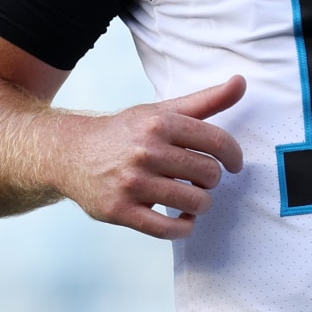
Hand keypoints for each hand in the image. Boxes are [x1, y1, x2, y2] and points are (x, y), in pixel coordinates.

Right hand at [56, 75, 246, 238]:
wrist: (71, 154)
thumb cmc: (126, 133)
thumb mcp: (162, 111)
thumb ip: (206, 100)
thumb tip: (241, 82)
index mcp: (160, 123)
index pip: (217, 141)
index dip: (233, 156)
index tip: (233, 165)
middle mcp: (146, 151)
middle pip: (208, 174)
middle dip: (210, 180)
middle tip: (198, 179)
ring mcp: (132, 182)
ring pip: (194, 202)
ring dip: (200, 204)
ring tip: (191, 198)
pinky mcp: (120, 210)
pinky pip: (168, 230)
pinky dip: (184, 228)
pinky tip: (181, 219)